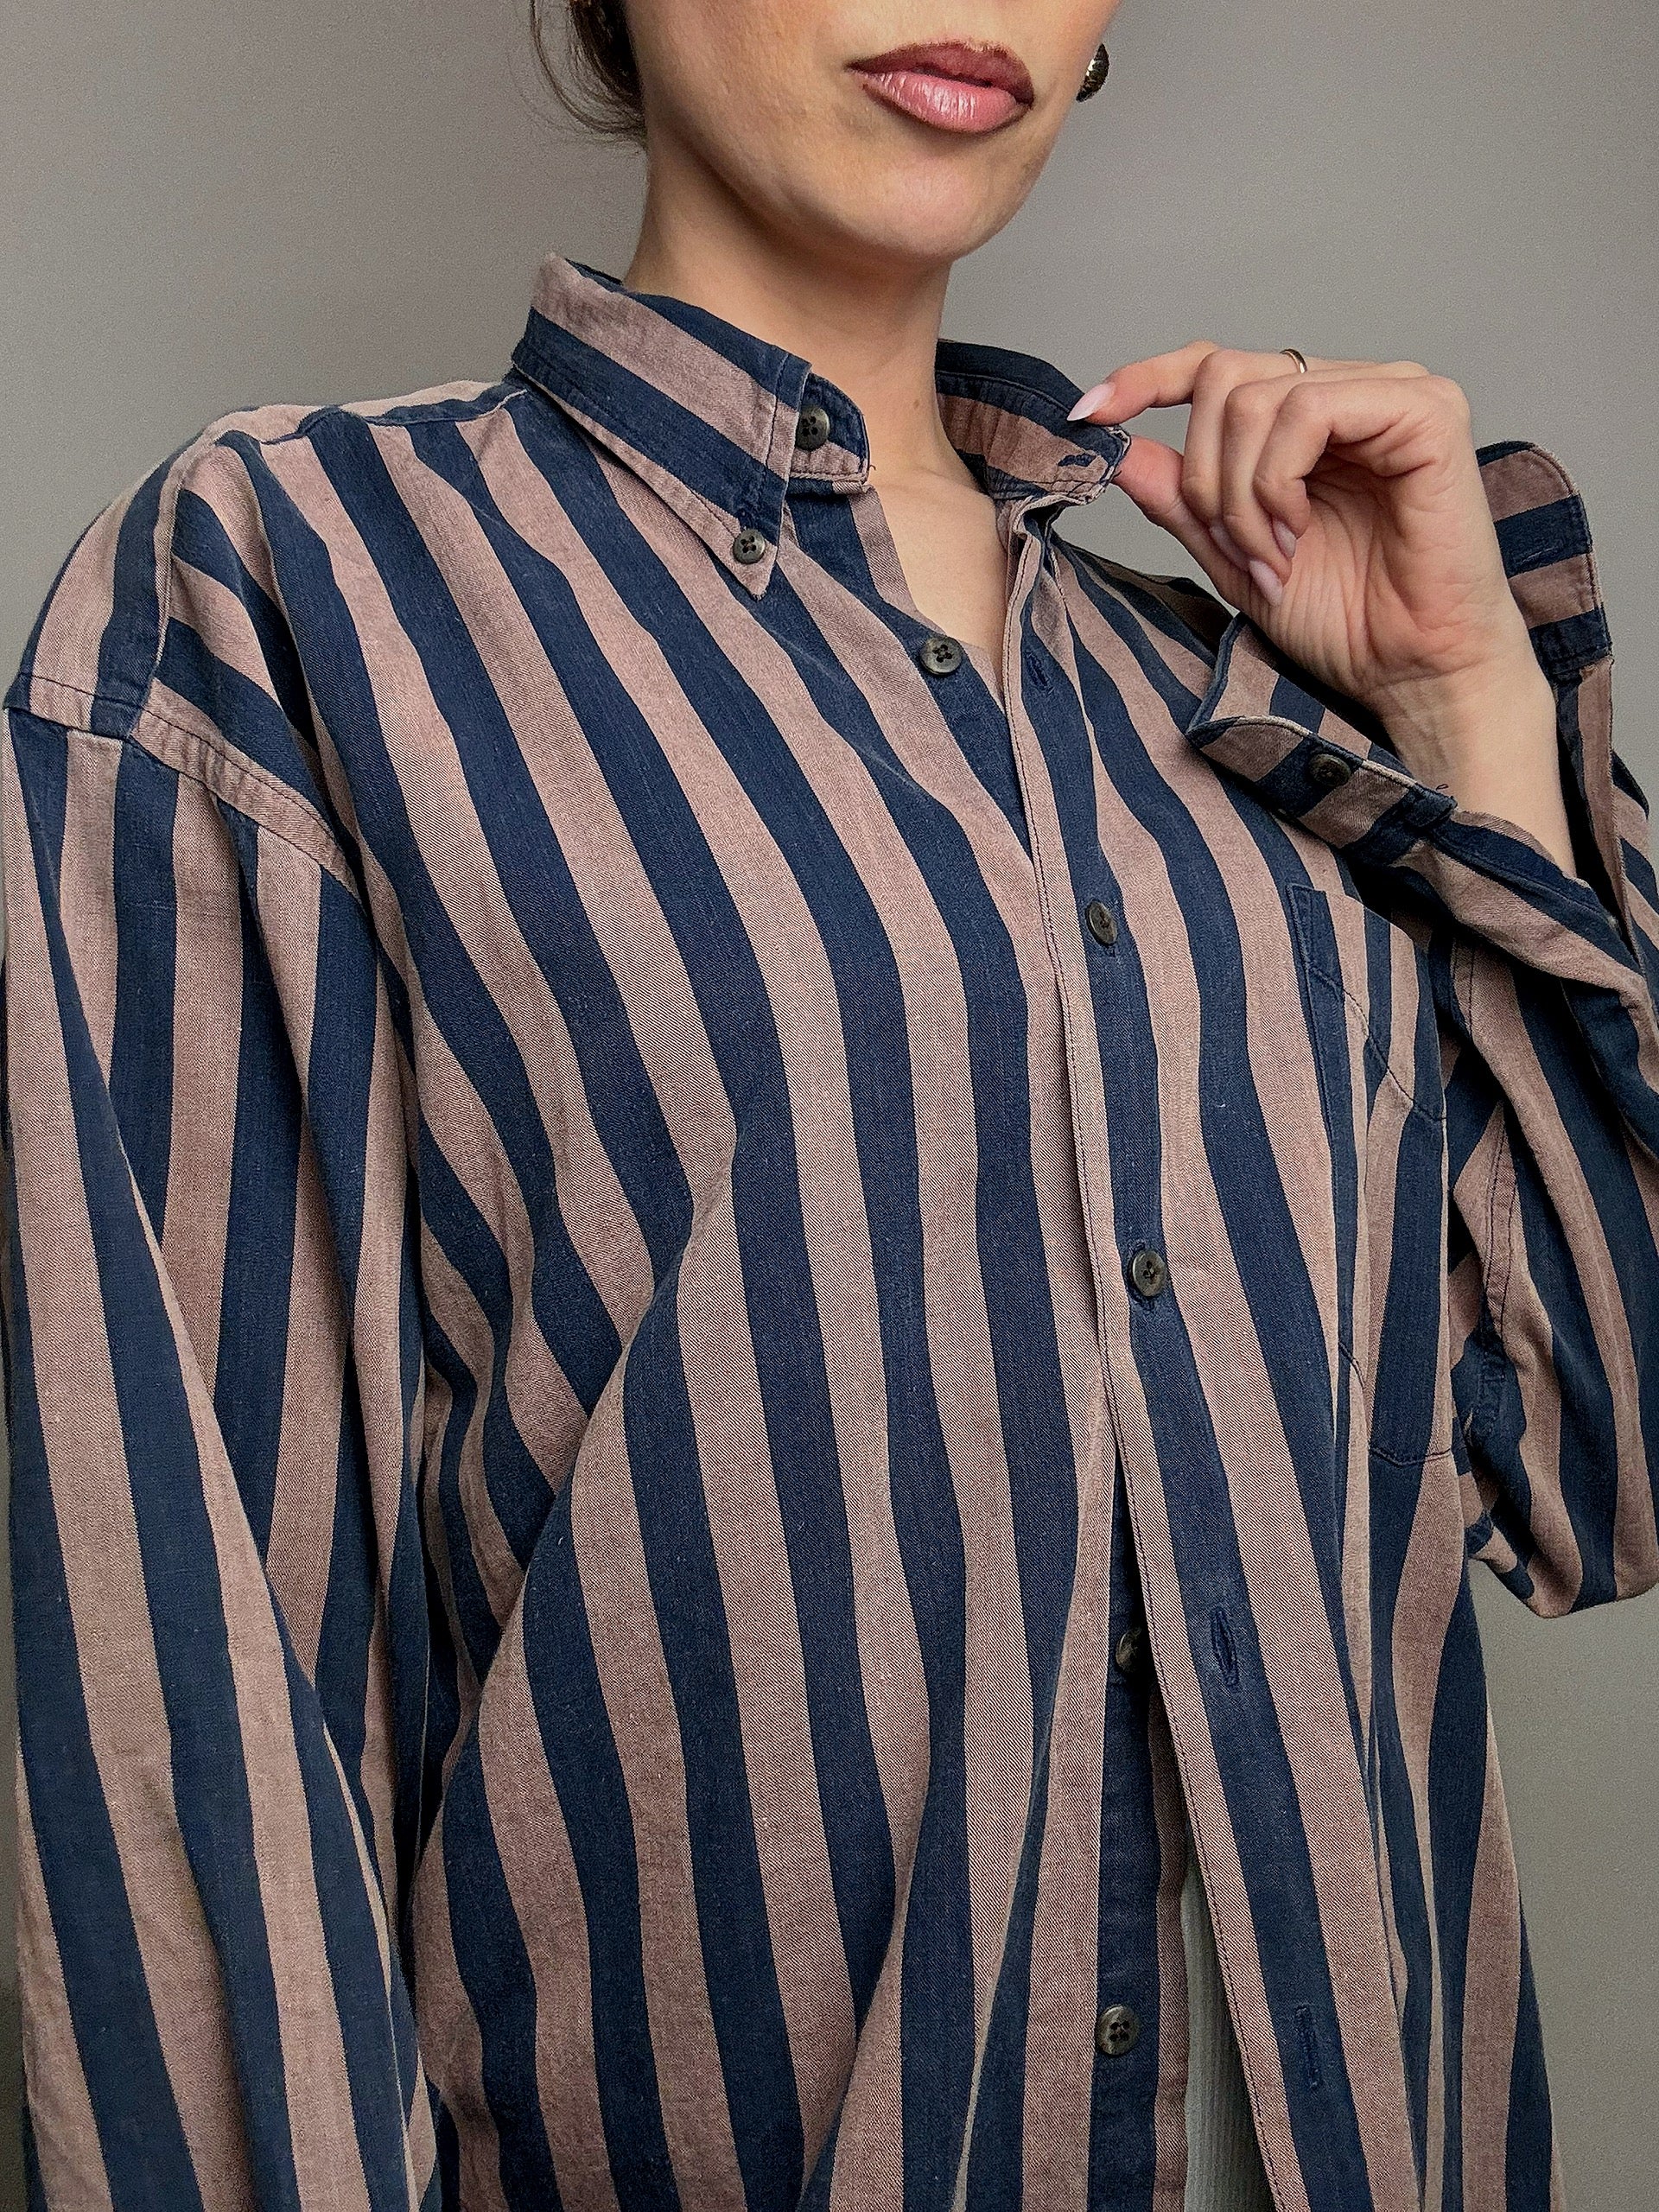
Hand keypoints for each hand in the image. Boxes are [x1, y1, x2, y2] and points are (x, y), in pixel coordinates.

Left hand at [1068, 343, 1577, 872]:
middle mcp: (1350, 389)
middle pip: (1223, 376)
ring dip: (1239, 494)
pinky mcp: (1424, 410)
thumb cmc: (1346, 621)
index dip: (1147, 378)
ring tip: (1272, 555)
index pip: (1216, 366)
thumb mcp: (1233, 557)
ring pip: (1256, 396)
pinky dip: (1277, 481)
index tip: (1088, 414)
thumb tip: (1118, 448)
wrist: (1411, 671)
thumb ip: (1182, 500)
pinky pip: (1308, 410)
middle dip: (1204, 475)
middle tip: (1233, 548)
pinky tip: (1295, 532)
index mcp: (1309, 418)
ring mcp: (1390, 392)